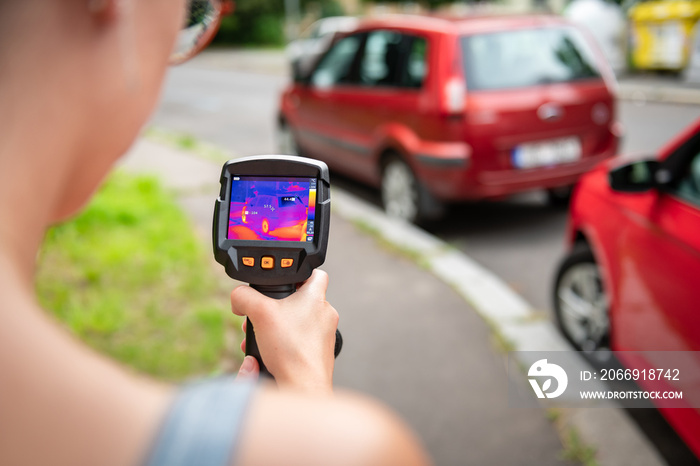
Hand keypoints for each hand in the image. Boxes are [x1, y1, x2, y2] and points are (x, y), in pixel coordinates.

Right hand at [231, 269, 337, 393]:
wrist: (303, 386)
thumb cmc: (290, 350)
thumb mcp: (259, 314)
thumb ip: (244, 297)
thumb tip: (238, 296)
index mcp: (316, 297)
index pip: (315, 273)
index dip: (298, 272)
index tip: (283, 279)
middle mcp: (325, 315)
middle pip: (299, 300)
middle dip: (276, 306)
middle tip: (262, 314)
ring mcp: (324, 335)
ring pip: (296, 322)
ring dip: (275, 327)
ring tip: (260, 336)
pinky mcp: (319, 353)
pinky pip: (298, 341)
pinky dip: (282, 344)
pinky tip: (267, 353)